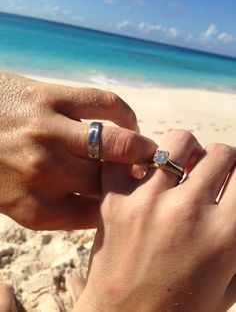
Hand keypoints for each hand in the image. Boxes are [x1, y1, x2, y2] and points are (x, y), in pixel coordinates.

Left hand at [0, 72, 155, 229]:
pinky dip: (127, 116)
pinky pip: (107, 105)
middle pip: (112, 182)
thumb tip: (101, 200)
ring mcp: (49, 132)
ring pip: (120, 145)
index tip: (133, 200)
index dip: (123, 208)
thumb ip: (55, 206)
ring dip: (144, 150)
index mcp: (36, 208)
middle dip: (138, 181)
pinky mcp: (51, 97)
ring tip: (150, 151)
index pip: (98, 215)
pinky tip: (129, 124)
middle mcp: (45, 173)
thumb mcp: (15, 201)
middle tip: (149, 176)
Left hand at [76, 129, 235, 311]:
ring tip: (180, 165)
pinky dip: (137, 154)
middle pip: (220, 153)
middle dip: (220, 160)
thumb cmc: (181, 309)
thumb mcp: (230, 281)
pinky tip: (143, 168)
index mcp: (226, 235)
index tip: (232, 179)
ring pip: (179, 141)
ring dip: (186, 149)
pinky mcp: (114, 201)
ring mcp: (148, 202)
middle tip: (209, 172)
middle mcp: (189, 212)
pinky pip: (126, 156)